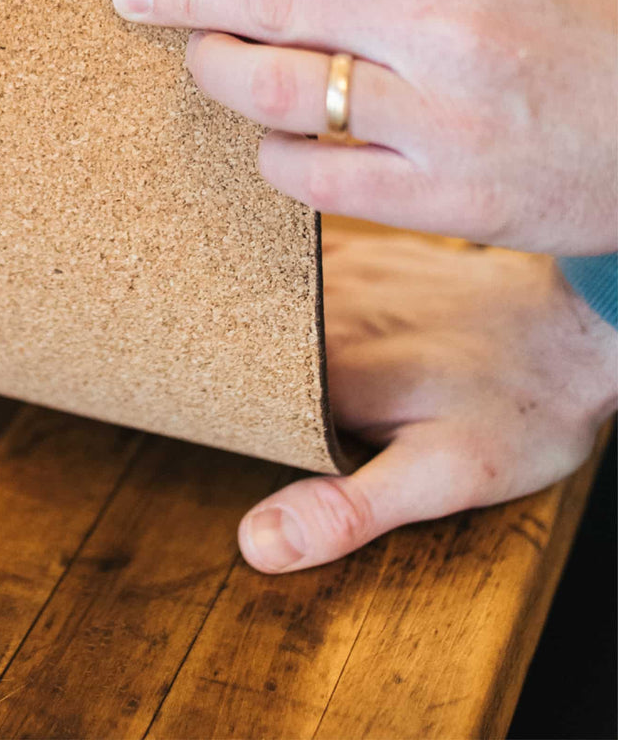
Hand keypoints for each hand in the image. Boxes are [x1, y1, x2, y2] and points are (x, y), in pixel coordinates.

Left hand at [111, 0, 617, 254]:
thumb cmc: (587, 23)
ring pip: (276, 89)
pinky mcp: (445, 199)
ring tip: (195, 58)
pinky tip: (267, 135)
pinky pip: (312, 176)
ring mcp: (443, 117)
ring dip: (217, 70)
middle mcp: (446, 24)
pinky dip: (272, 151)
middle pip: (272, 2)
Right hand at [237, 232, 617, 572]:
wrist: (579, 327)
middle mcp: (318, 307)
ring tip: (249, 354)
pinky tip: (293, 311)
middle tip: (235, 403)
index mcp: (321, 367)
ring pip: (260, 299)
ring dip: (248, 324)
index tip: (214, 431)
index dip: (216, 416)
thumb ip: (345, 508)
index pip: (228, 393)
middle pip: (238, 343)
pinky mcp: (361, 252)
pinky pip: (293, 263)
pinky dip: (280, 287)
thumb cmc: (518, 409)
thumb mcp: (441, 478)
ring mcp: (338, 271)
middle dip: (226, 368)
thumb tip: (257, 541)